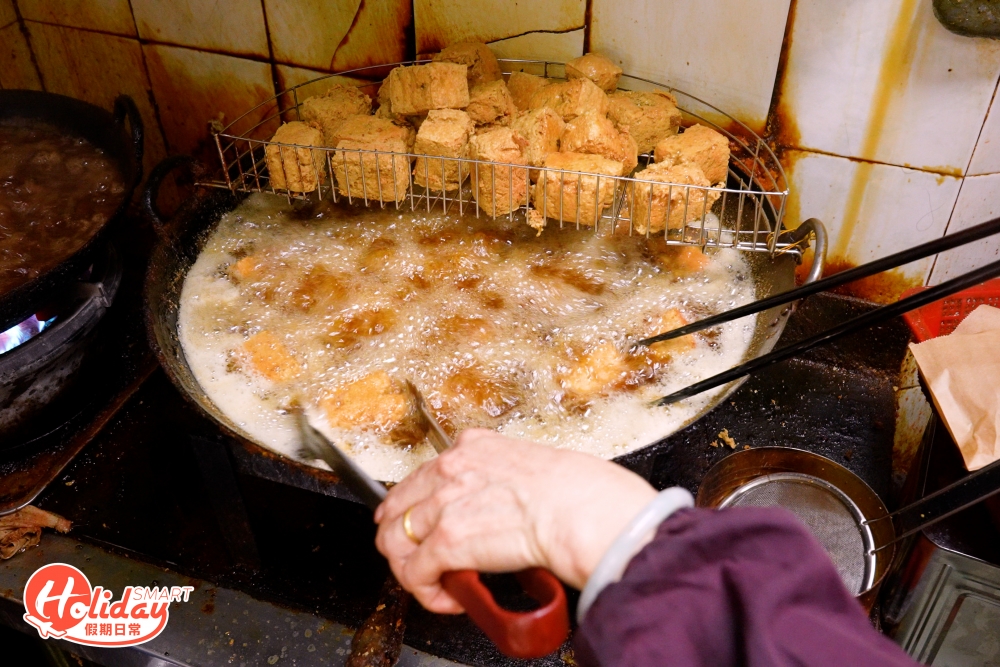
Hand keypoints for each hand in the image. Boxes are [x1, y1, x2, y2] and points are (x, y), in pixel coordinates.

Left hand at [373, 429, 656, 613]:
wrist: (583, 510)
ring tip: (433, 584)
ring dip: (410, 569)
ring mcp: (444, 504)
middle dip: (402, 539)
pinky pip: (415, 573)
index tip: (416, 525)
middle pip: (395, 508)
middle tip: (418, 561)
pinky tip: (449, 598)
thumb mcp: (528, 463)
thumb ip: (500, 478)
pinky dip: (427, 593)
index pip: (420, 477)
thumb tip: (500, 505)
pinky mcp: (447, 541)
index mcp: (471, 447)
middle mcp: (450, 468)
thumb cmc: (576, 491)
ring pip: (395, 541)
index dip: (412, 507)